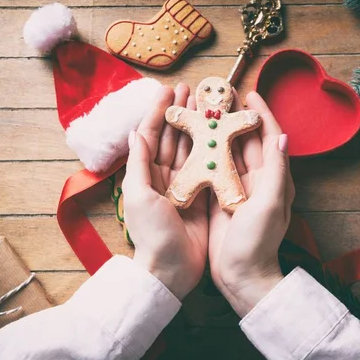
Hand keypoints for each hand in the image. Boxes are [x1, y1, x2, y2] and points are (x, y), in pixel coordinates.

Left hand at [123, 84, 207, 299]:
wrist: (171, 269)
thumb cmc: (152, 233)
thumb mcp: (139, 195)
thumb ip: (139, 163)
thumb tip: (137, 131)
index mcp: (146, 175)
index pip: (152, 136)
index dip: (160, 112)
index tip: (169, 90)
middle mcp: (165, 177)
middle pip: (174, 138)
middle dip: (182, 113)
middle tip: (194, 90)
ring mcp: (185, 185)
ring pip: (192, 149)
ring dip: (198, 126)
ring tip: (208, 104)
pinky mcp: (203, 196)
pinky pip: (208, 167)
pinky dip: (213, 148)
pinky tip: (221, 132)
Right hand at [208, 91, 294, 316]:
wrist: (241, 275)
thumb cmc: (258, 242)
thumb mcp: (270, 205)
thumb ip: (276, 170)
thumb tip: (282, 136)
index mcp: (273, 178)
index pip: (270, 138)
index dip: (262, 115)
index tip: (251, 94)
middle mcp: (257, 180)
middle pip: (246, 140)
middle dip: (236, 117)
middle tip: (221, 95)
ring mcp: (237, 188)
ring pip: (228, 151)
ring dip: (219, 130)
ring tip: (205, 110)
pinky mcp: (219, 197)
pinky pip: (213, 168)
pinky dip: (206, 151)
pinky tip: (193, 139)